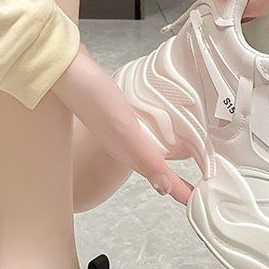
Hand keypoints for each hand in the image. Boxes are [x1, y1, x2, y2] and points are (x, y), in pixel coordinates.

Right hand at [52, 46, 191, 204]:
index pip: (162, 180)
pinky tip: (165, 128)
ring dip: (170, 159)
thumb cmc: (94, 98)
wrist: (65, 67)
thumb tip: (165, 190)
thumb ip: (147, 159)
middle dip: (177, 182)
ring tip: (192, 161)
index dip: (181, 192)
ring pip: (152, 152)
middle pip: (158, 171)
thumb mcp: (125, 131)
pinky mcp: (120, 115)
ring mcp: (123, 131)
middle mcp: (127, 147)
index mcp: (131, 155)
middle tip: (202, 189)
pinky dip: (160, 136)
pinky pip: (146, 132)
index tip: (200, 201)